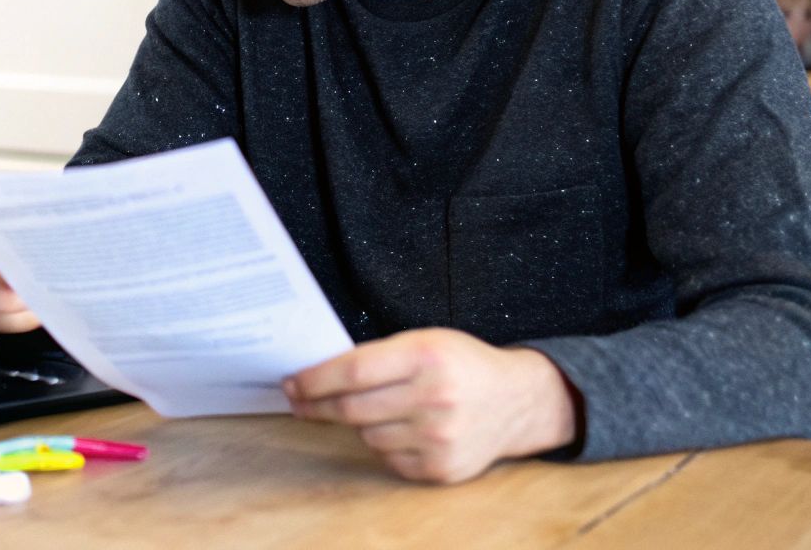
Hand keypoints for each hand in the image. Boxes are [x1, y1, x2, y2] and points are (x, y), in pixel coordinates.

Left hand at [283, 328, 578, 483]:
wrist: (518, 400)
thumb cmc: (461, 364)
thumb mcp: (425, 342)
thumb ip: (378, 357)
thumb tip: (318, 375)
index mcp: (426, 357)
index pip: (353, 373)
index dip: (315, 381)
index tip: (292, 383)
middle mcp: (434, 398)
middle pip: (353, 409)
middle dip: (317, 405)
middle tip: (299, 401)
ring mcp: (440, 438)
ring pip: (367, 436)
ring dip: (357, 424)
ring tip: (372, 409)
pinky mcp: (443, 468)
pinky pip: (389, 459)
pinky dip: (384, 444)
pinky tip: (399, 429)